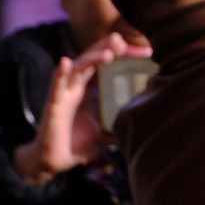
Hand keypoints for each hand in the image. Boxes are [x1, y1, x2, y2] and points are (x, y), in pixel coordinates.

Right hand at [14, 31, 150, 184]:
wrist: (54, 162)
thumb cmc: (80, 144)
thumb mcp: (109, 131)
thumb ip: (125, 123)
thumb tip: (150, 122)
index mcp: (92, 88)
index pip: (109, 63)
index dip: (125, 54)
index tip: (147, 53)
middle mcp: (78, 86)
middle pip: (93, 58)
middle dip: (108, 47)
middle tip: (124, 41)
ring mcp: (65, 94)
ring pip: (78, 67)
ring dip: (92, 57)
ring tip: (109, 53)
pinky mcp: (54, 105)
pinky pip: (56, 86)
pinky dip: (60, 74)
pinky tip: (65, 63)